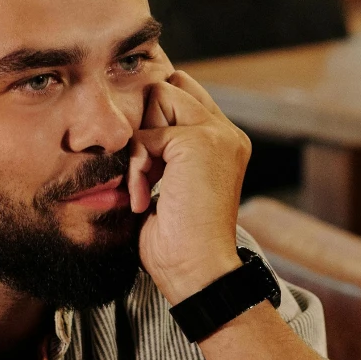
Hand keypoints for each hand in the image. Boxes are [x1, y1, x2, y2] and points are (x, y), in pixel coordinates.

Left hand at [130, 68, 252, 303]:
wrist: (197, 271)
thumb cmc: (178, 241)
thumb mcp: (172, 185)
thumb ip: (165, 151)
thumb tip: (133, 127)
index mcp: (226, 142)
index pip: (185, 96)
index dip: (156, 119)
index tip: (147, 163)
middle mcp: (227, 134)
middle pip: (170, 88)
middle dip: (148, 125)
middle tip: (151, 172)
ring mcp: (216, 135)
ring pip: (158, 98)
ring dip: (141, 144)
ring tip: (148, 185)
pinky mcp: (198, 143)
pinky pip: (144, 136)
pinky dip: (136, 169)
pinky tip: (143, 199)